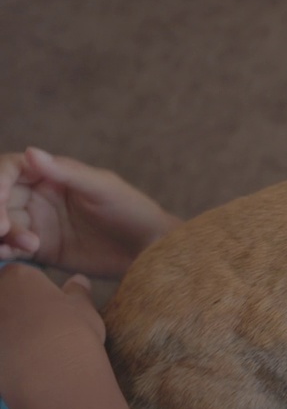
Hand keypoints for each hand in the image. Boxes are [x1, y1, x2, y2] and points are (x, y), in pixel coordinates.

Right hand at [0, 148, 181, 278]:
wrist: (149, 249)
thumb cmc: (132, 210)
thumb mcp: (102, 189)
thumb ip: (66, 173)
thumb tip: (31, 152)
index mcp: (49, 173)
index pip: (9, 170)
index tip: (0, 198)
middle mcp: (36, 196)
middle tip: (3, 228)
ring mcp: (35, 223)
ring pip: (1, 224)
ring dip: (0, 235)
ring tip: (22, 246)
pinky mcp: (38, 249)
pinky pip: (9, 248)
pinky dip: (2, 252)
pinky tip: (8, 256)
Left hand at [0, 264, 103, 397]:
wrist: (53, 376)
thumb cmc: (73, 333)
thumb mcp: (85, 309)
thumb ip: (78, 292)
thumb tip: (79, 280)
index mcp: (17, 277)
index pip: (18, 275)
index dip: (33, 291)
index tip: (46, 306)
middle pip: (1, 297)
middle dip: (13, 309)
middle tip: (35, 327)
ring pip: (0, 322)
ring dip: (7, 331)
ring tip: (26, 348)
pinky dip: (4, 353)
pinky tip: (16, 365)